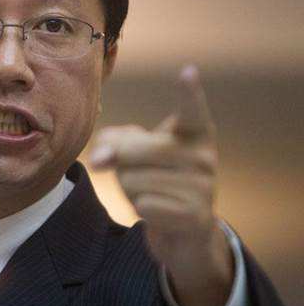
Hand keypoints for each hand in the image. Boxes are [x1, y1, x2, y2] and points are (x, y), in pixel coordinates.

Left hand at [89, 65, 233, 305]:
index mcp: (194, 134)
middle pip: (137, 149)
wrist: (184, 233)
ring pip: (135, 180)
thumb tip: (100, 159)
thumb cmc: (157, 181)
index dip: (188, 93)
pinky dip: (141, 210)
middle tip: (132, 173)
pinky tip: (159, 213)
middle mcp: (205, 156)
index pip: (191, 110)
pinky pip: (144, 206)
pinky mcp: (195, 215)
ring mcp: (205, 187)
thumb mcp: (137, 155)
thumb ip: (113, 143)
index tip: (188, 72)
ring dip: (130, 190)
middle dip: (121, 163)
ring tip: (151, 194)